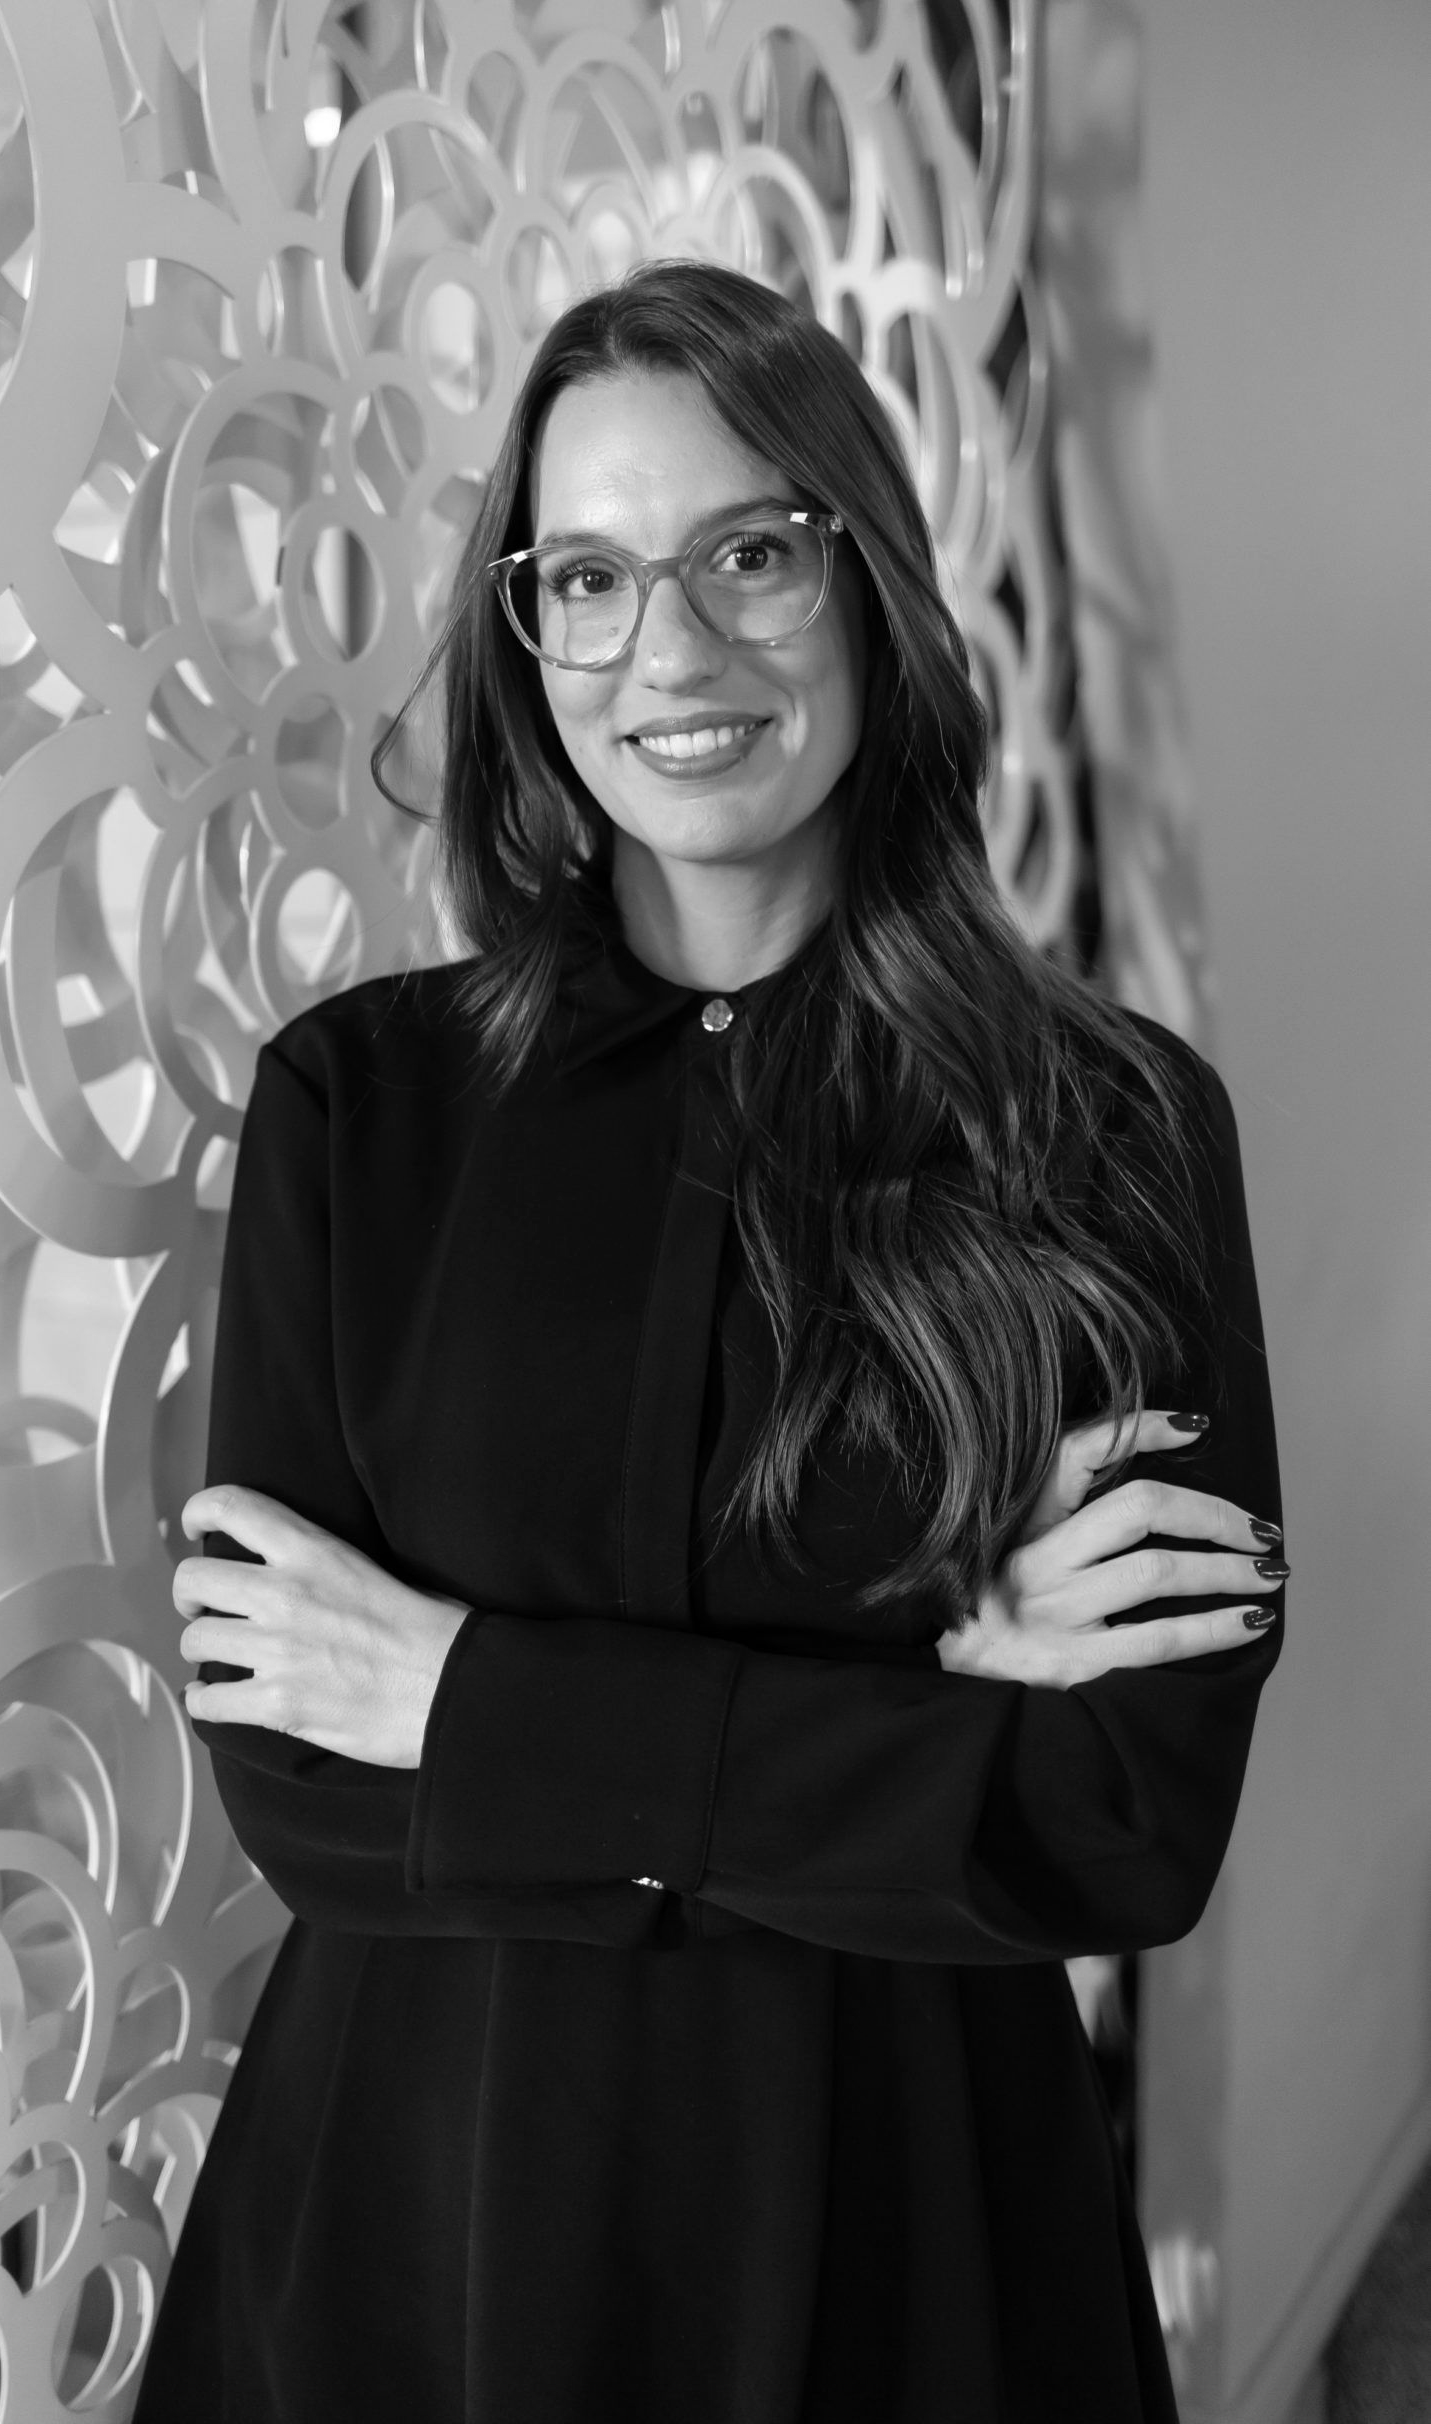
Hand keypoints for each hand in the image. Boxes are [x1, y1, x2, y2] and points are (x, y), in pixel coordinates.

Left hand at [174, 1486, 470, 1766]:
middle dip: (189, 1597)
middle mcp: (286, 1594)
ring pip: (195, 1641)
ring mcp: (279, 1649)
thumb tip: (290, 1573)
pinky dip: (204, 1704)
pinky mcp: (279, 1702)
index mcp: (314, 1552)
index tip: (196, 1525)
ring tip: (221, 1659)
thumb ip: (322, 1565)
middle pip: (194, 1579)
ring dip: (203, 1652)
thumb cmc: (432, 1630)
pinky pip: (208, 1701)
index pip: (234, 1507)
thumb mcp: (373, 1568)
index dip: (200, 1510)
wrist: (454, 1688)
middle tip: (201, 1610)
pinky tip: (214, 1702)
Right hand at [937, 1411, 1284, 1689]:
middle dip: (1214, 1514)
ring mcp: (1057, 1613)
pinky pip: (1162, 1640)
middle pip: (1141, 1508)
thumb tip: (1158, 1471)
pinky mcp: (1076, 1665)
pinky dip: (1217, 1627)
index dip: (1144, 1427)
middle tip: (1260, 1530)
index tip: (1197, 1427)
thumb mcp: (1010, 1540)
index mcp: (1022, 1520)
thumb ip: (1064, 1506)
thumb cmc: (996, 1604)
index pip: (1080, 1450)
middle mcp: (1037, 1559)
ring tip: (1268, 1573)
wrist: (953, 1682)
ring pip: (1160, 1571)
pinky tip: (1251, 1621)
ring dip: (1229, 1569)